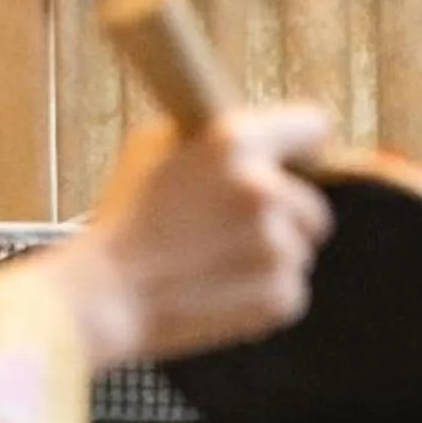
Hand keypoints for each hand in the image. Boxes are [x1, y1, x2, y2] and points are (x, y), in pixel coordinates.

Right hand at [45, 105, 334, 368]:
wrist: (106, 295)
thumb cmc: (125, 218)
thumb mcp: (155, 147)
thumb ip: (214, 137)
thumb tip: (258, 135)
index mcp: (236, 141)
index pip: (315, 125)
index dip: (302, 147)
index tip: (294, 163)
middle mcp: (266, 189)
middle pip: (312, 203)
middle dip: (283, 216)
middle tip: (233, 229)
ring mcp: (278, 246)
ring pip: (299, 249)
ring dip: (270, 257)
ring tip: (215, 263)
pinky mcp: (282, 297)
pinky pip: (290, 289)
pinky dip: (263, 293)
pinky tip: (220, 289)